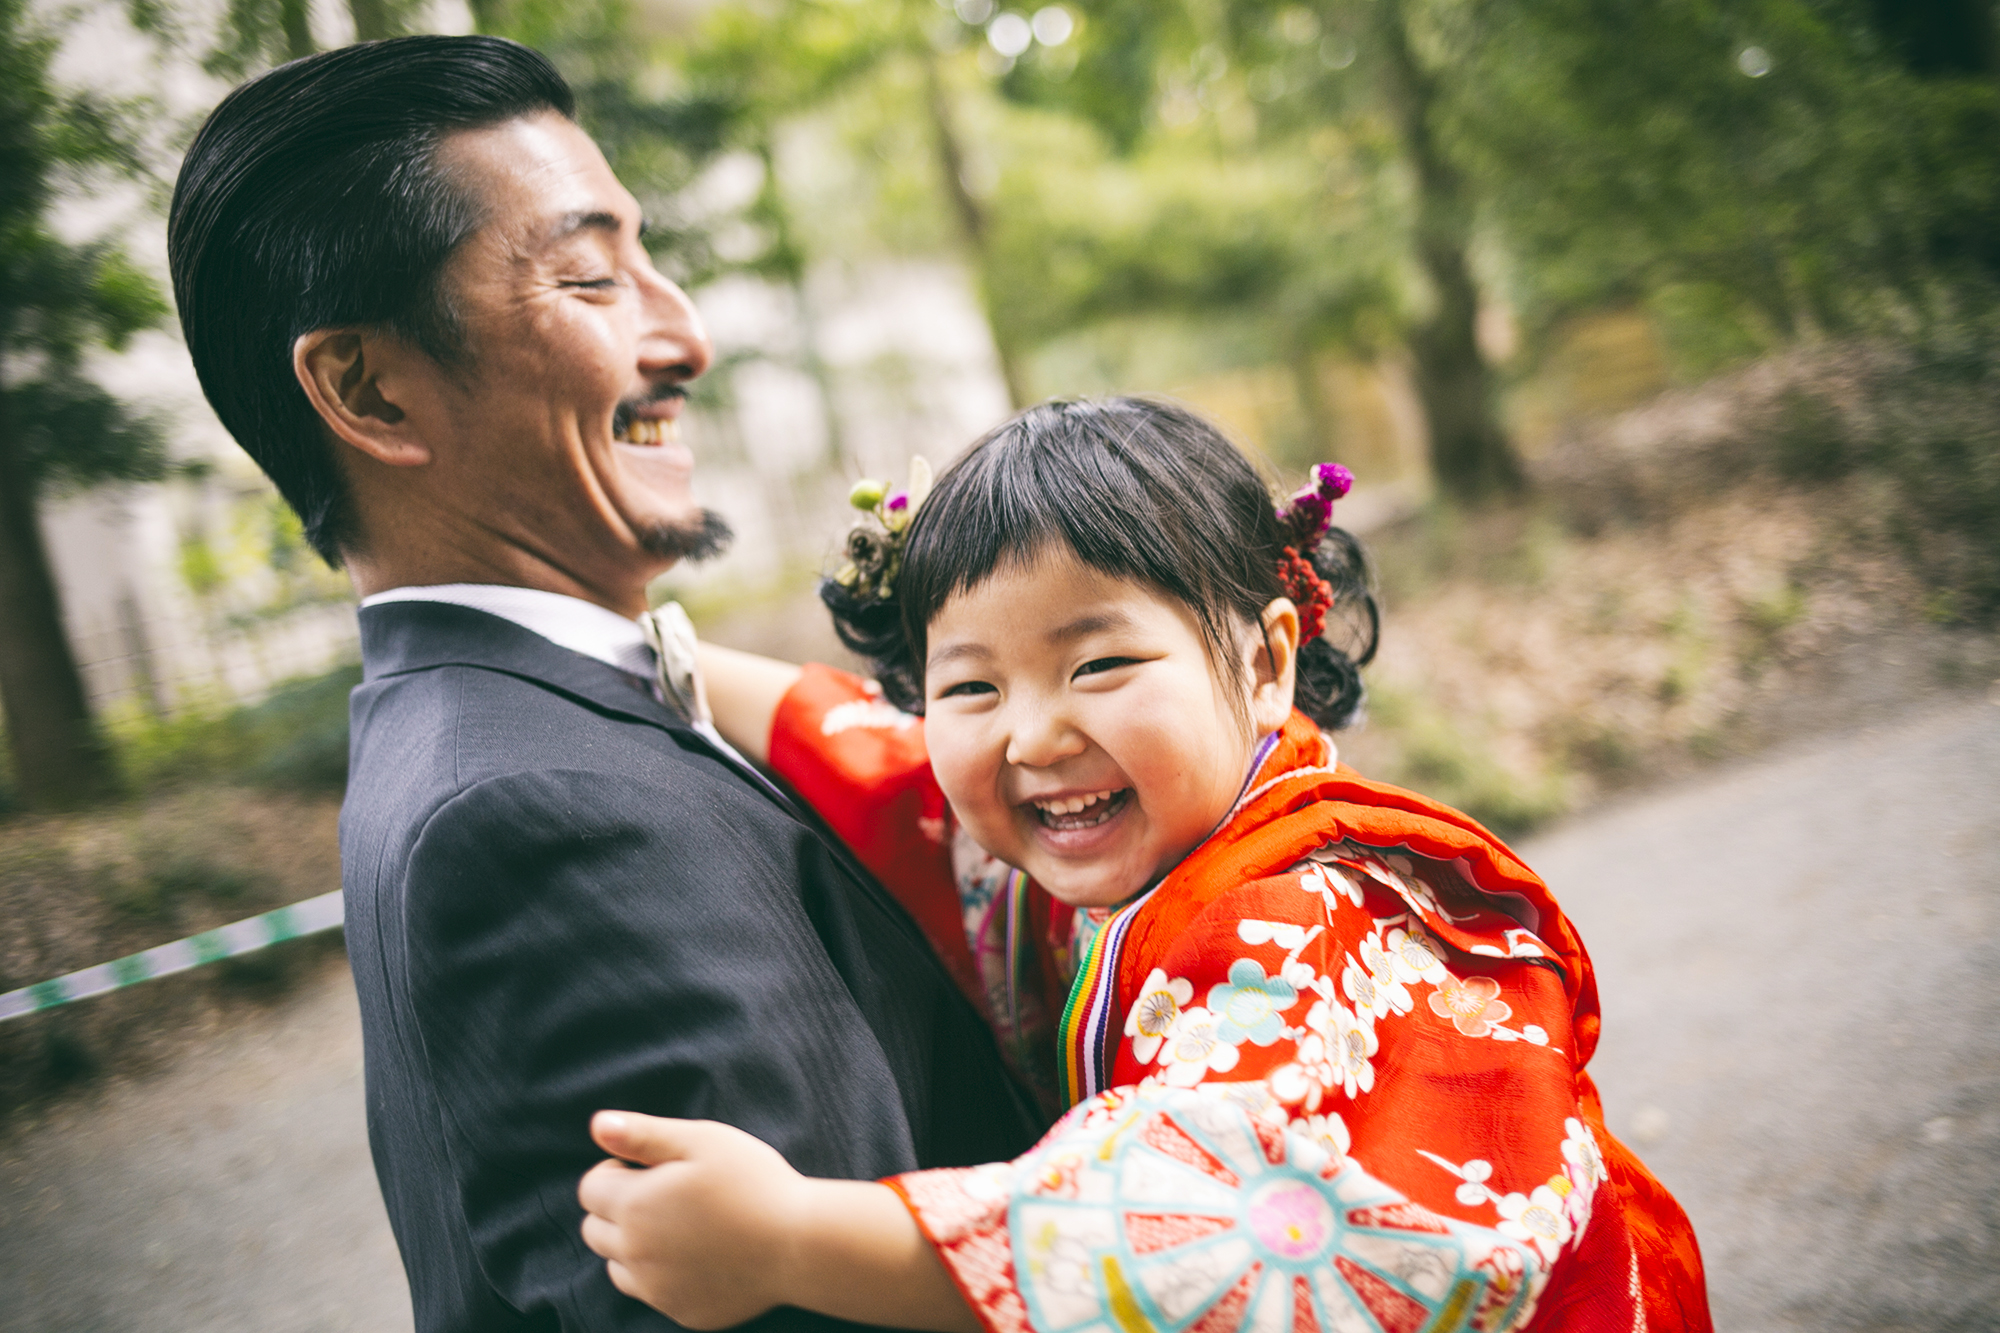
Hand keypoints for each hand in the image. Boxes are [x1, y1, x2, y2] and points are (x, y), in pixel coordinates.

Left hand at [579, 1111, 810, 1326]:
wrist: (797, 1243)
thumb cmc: (753, 1182)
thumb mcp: (702, 1140)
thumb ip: (643, 1133)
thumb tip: (597, 1125)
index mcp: (633, 1206)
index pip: (589, 1189)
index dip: (615, 1171)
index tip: (649, 1167)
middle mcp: (634, 1253)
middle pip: (594, 1230)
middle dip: (616, 1209)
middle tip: (664, 1194)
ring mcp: (656, 1288)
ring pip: (616, 1266)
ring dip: (631, 1245)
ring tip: (677, 1226)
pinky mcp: (679, 1311)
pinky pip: (650, 1292)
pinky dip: (659, 1274)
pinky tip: (696, 1255)